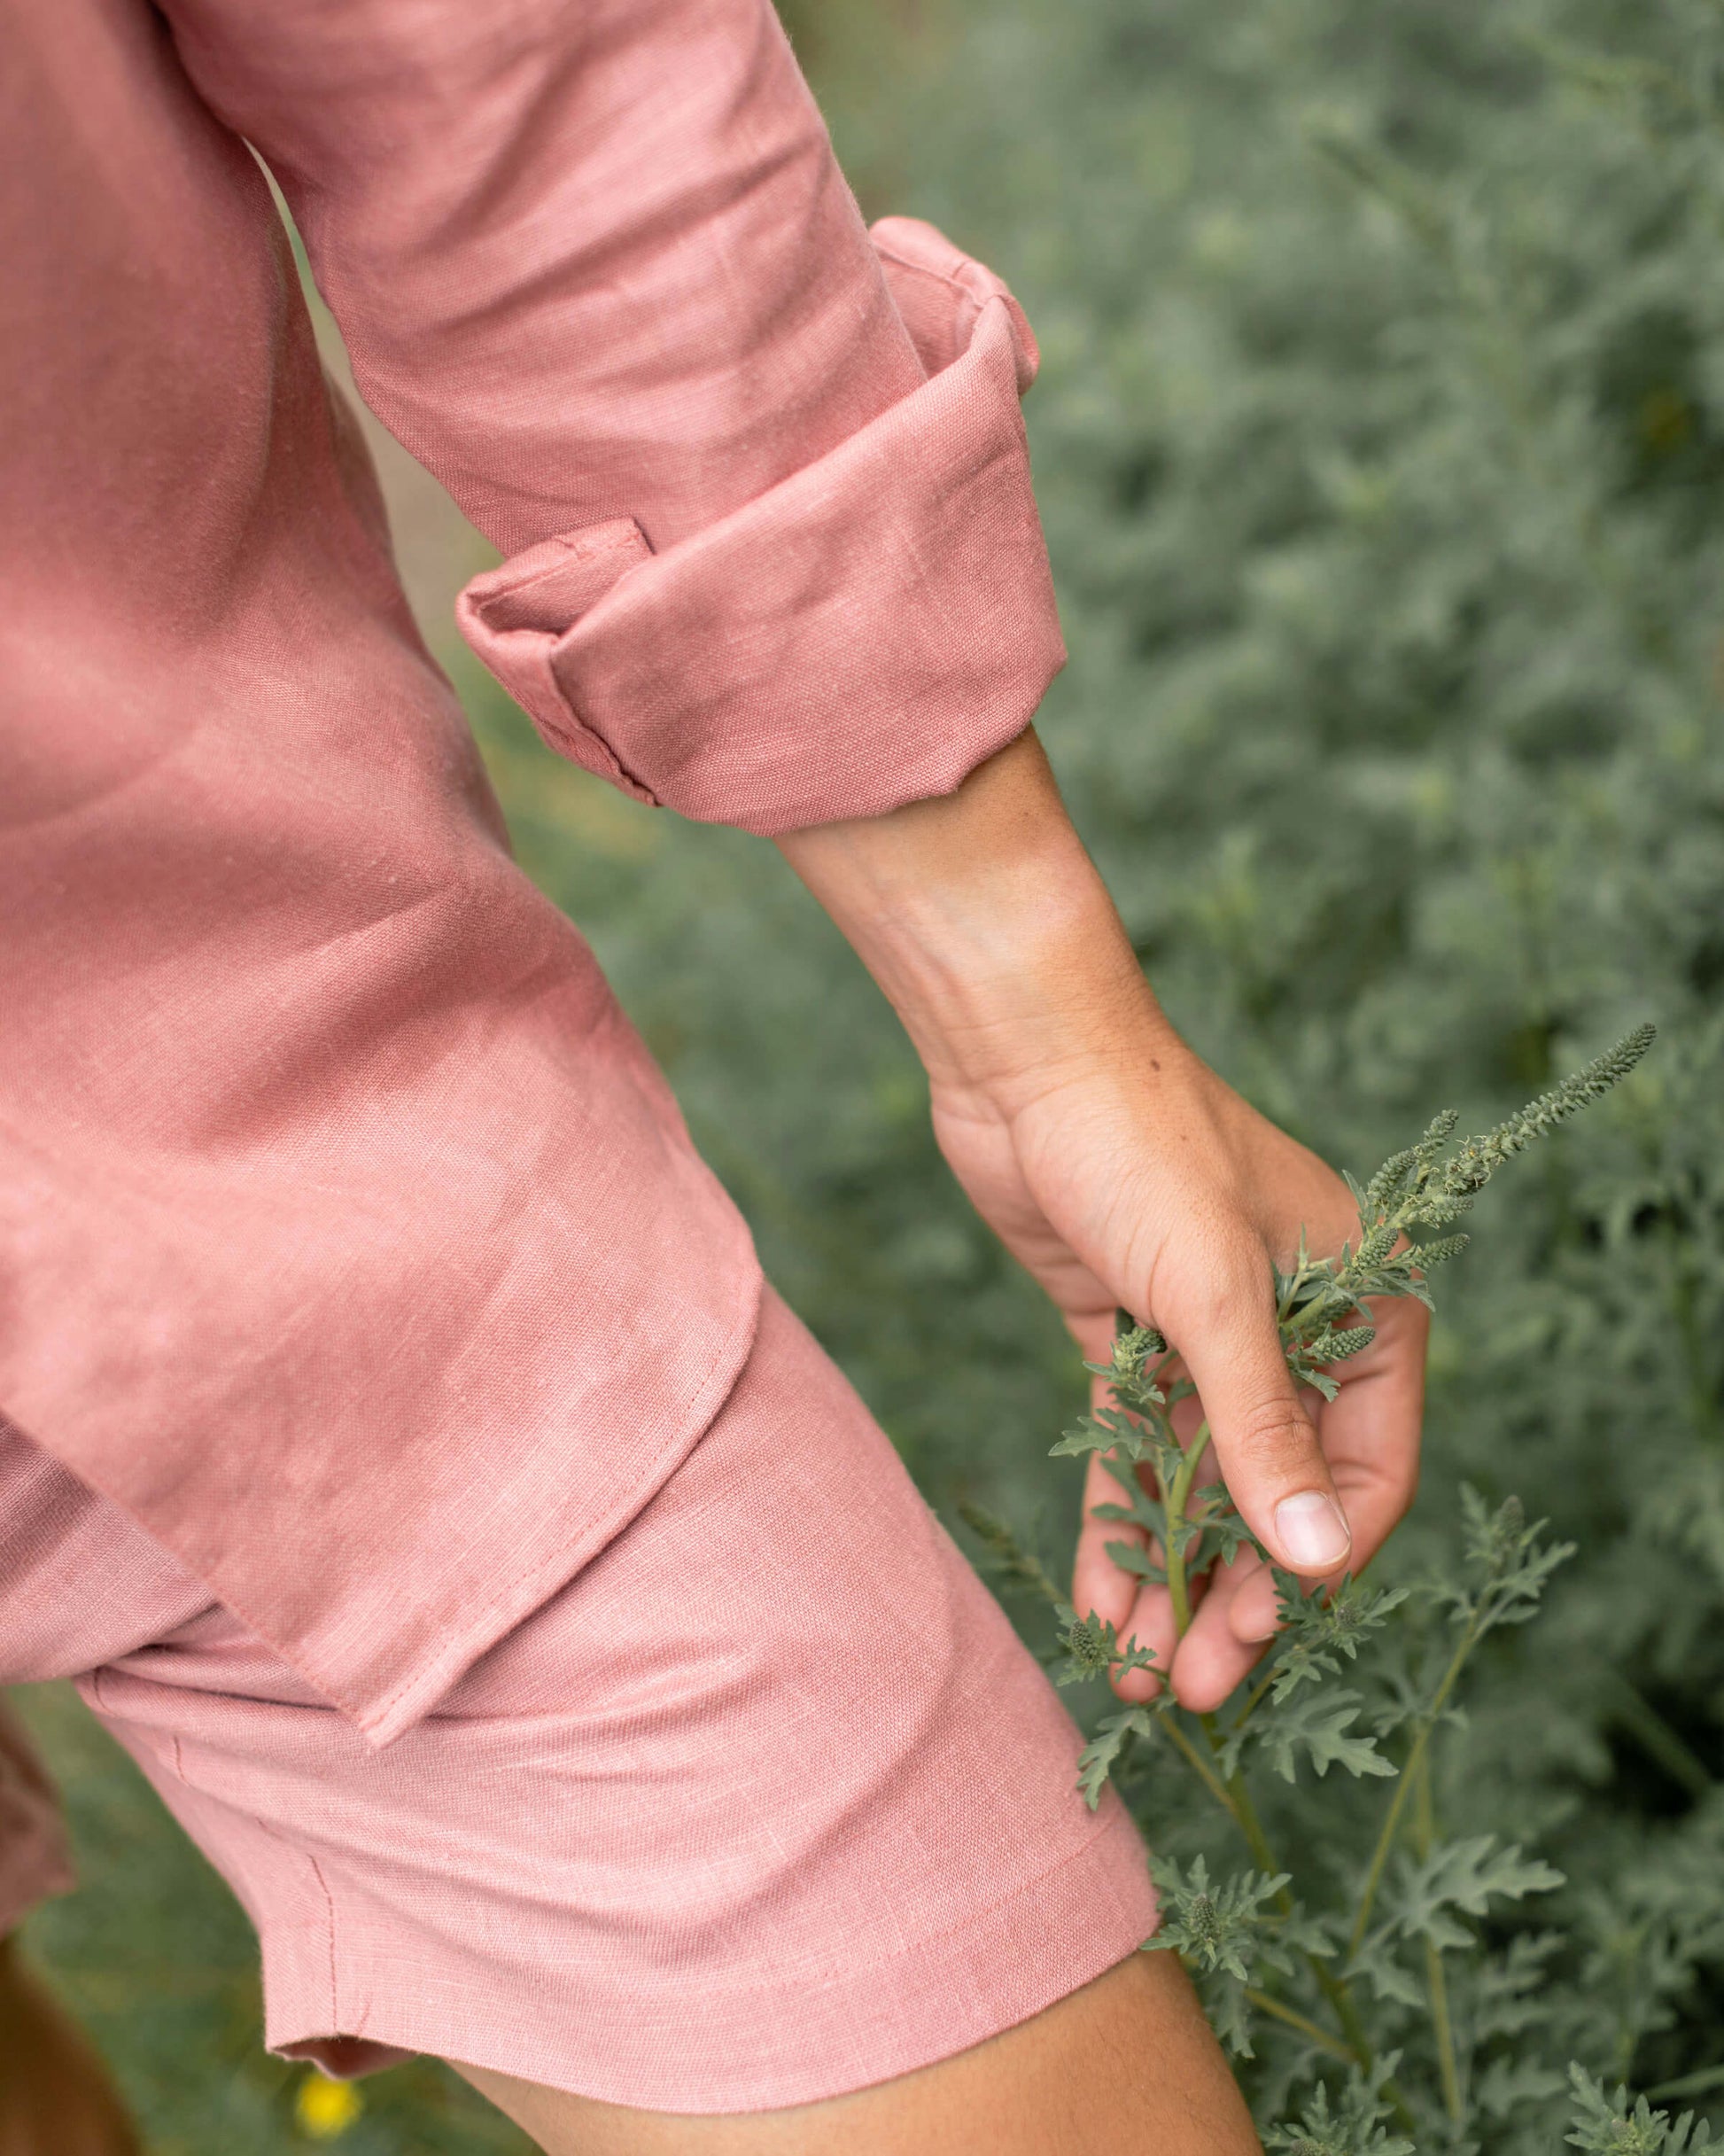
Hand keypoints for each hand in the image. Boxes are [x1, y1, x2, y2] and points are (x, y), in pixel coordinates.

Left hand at [931, 1025, 1425, 1710]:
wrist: (1026, 1057)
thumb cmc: (1143, 1147)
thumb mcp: (1215, 1295)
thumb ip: (1262, 1431)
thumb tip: (1315, 1565)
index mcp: (1362, 1304)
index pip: (1364, 1469)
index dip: (1313, 1563)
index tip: (1260, 1636)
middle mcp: (1295, 1327)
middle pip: (1278, 1493)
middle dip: (1238, 1594)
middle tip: (1194, 1689)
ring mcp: (1206, 1335)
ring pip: (1201, 1486)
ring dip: (1174, 1578)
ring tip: (1138, 1676)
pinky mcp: (1129, 1336)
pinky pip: (1135, 1454)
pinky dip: (1122, 1526)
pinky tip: (1102, 1606)